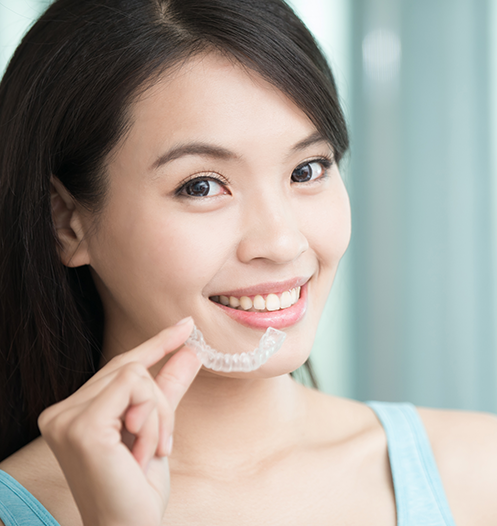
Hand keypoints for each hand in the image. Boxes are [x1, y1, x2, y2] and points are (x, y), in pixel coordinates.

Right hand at [38, 317, 200, 525]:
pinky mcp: (82, 426)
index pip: (119, 367)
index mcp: (72, 412)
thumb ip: (169, 387)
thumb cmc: (137, 488)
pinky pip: (135, 388)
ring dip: (158, 415)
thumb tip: (191, 350)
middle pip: (131, 368)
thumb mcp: (157, 428)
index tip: (185, 326)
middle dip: (160, 403)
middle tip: (163, 444)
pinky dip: (153, 419)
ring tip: (149, 452)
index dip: (155, 344)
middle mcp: (60, 411)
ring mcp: (66, 418)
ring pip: (136, 375)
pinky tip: (143, 452)